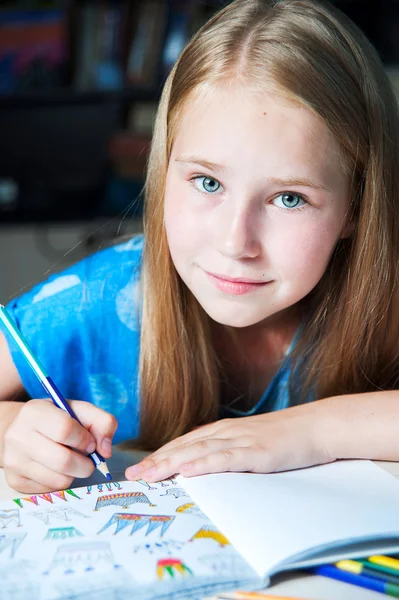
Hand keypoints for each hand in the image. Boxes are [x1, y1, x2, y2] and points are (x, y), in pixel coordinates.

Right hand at [3, 399, 117, 492]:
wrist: (24, 431)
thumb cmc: (57, 419)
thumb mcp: (80, 410)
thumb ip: (102, 422)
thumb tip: (106, 451)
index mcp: (34, 412)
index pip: (65, 430)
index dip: (85, 440)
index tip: (91, 443)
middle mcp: (18, 436)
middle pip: (63, 461)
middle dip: (85, 464)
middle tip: (88, 459)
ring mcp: (13, 460)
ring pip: (59, 479)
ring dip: (74, 473)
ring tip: (71, 461)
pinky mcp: (15, 480)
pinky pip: (50, 489)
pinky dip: (61, 481)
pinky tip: (56, 468)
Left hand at [125, 403, 333, 481]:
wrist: (317, 425)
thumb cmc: (288, 436)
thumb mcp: (253, 441)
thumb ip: (231, 450)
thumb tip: (210, 462)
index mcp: (225, 430)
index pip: (186, 443)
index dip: (161, 455)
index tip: (142, 467)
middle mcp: (227, 432)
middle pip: (184, 447)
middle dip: (156, 461)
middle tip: (132, 475)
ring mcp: (240, 441)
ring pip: (197, 452)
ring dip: (170, 463)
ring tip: (148, 474)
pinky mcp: (255, 452)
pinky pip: (224, 459)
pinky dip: (202, 464)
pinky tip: (186, 470)